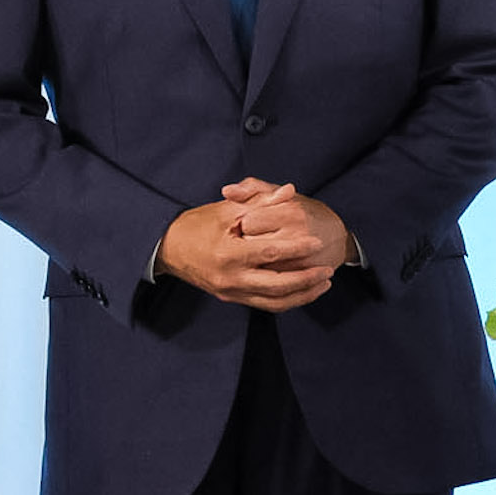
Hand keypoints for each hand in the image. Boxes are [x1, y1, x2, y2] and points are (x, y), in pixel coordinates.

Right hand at [158, 187, 340, 311]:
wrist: (167, 248)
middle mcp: (230, 278)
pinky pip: (264, 305)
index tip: (318, 242)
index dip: (297, 248)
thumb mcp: (227, 209)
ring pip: (273, 301)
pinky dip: (287, 300)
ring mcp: (230, 291)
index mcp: (228, 253)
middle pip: (277, 285)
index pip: (270, 253)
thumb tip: (290, 190)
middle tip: (328, 269)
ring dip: (302, 295)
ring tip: (324, 283)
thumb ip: (260, 201)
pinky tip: (304, 291)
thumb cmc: (198, 224)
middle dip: (307, 279)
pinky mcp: (231, 297)